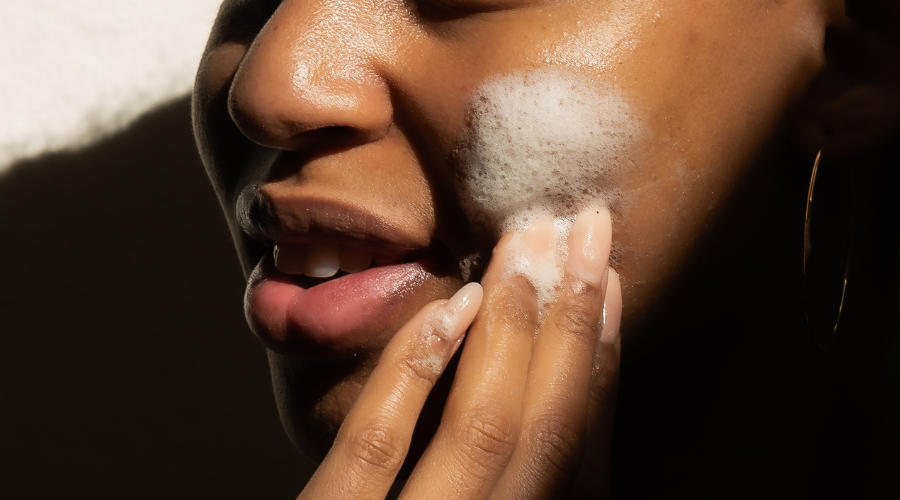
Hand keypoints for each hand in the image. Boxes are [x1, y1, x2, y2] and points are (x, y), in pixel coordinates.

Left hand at [297, 207, 621, 498]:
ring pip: (481, 431)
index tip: (608, 280)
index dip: (599, 361)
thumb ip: (509, 480)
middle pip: (546, 431)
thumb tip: (548, 400)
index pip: (581, 452)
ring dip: (511, 328)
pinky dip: (415, 369)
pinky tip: (447, 306)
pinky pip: (374, 449)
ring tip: (527, 248)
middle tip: (582, 228)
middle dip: (570, 322)